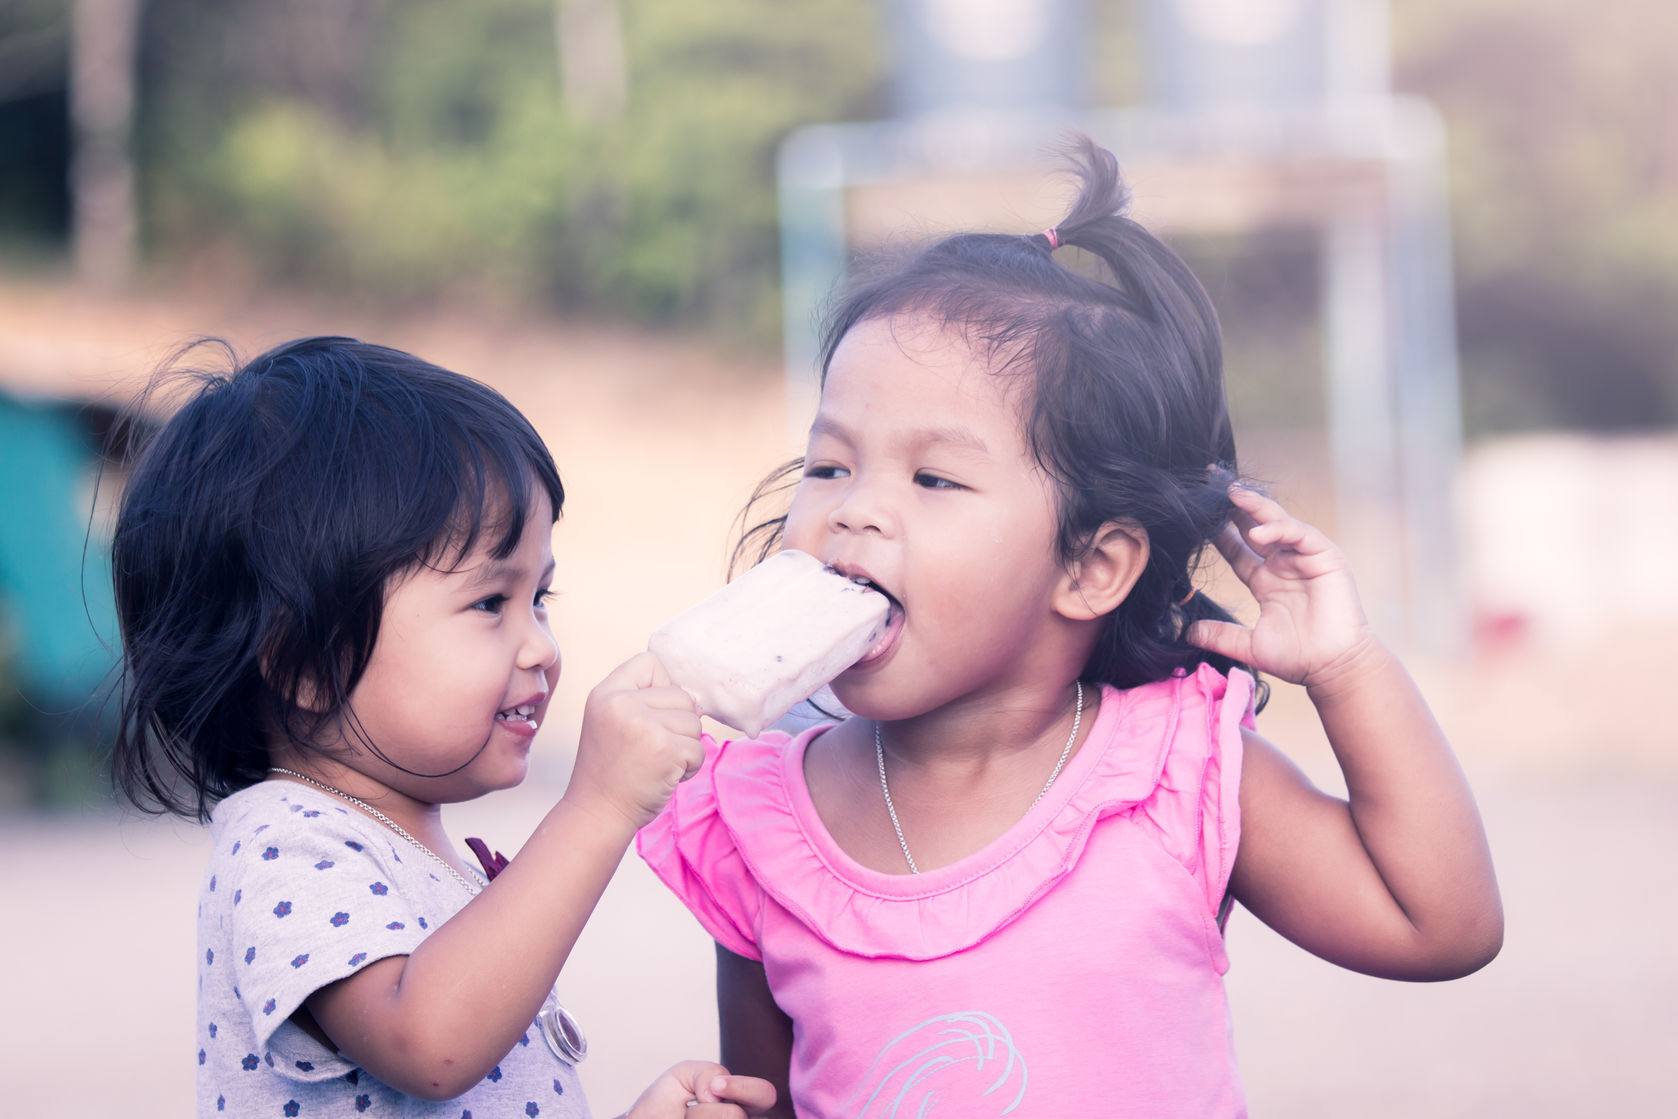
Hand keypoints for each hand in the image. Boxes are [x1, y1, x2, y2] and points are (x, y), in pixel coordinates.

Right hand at [564, 651, 703, 830]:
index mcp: (606, 693)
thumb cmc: (611, 771)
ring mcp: (644, 725)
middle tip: (653, 749)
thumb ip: (644, 700)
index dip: (661, 687)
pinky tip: (665, 776)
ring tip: (658, 763)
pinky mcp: (665, 749)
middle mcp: (622, 704)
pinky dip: (689, 767)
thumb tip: (695, 696)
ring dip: (685, 747)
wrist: (598, 814)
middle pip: (681, 695)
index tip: (650, 716)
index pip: (650, 663)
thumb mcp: (613, 721)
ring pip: (694, 722)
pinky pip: (699, 749)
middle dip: (678, 725)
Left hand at [620, 1061, 778, 1118]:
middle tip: (689, 1112)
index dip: (745, 1087)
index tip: (715, 1086)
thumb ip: (707, 1071)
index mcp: (739, 1104)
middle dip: (707, 1111)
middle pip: (738, 1115)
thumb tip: (717, 1093)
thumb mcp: (682, 1076)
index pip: (765, 1095)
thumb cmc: (663, 1107)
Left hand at [1186, 485, 1376, 690]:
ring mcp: (1305, 559)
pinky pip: (1300, 534)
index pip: (1237, 549)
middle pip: (1255, 526)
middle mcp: (1284, 565)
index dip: (1218, 532)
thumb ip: (1219, 635)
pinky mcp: (1326, 558)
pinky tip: (1258, 532)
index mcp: (1267, 581)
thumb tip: (1186, 632)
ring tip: (1231, 493)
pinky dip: (1279, 530)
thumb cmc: (1299, 658)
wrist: (1333, 669)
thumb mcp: (1248, 645)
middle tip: (1210, 481)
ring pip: (1277, 523)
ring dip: (1254, 507)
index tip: (1194, 515)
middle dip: (1234, 505)